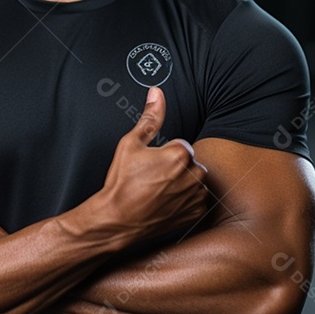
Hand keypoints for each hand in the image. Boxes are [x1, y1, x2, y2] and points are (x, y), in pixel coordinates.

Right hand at [97, 87, 207, 240]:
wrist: (117, 219)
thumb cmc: (122, 183)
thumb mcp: (130, 144)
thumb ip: (150, 117)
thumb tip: (157, 94)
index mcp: (180, 153)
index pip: (179, 146)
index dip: (163, 155)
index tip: (150, 166)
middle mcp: (194, 174)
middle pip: (189, 163)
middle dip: (175, 168)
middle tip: (153, 179)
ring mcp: (196, 196)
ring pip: (194, 181)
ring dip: (182, 184)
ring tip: (158, 191)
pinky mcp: (196, 213)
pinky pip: (196, 200)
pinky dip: (185, 201)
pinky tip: (166, 203)